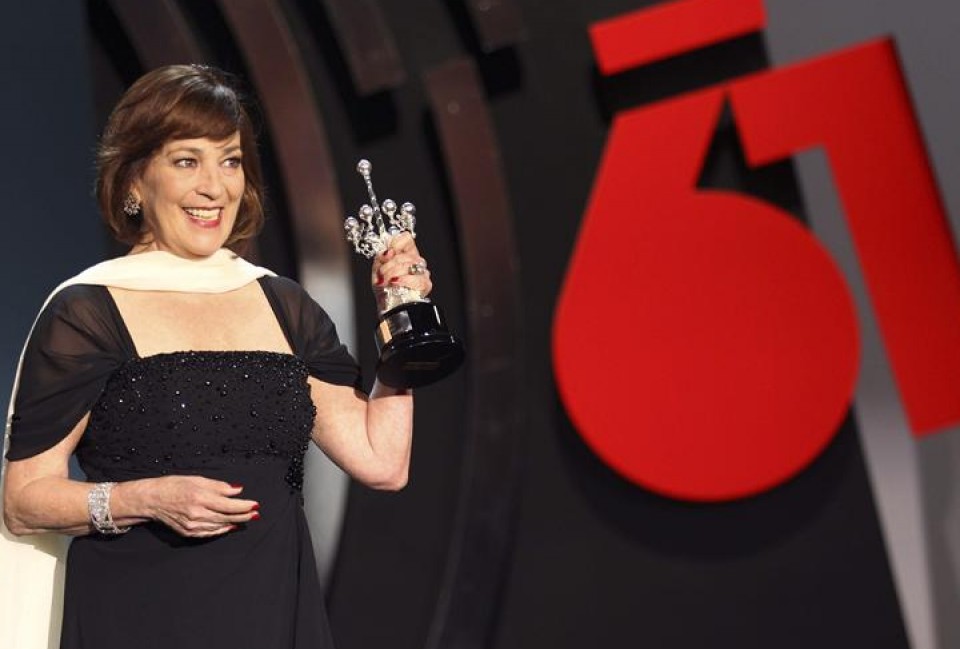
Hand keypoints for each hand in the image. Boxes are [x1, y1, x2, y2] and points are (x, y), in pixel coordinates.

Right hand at [136, 476, 259, 537]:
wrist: (152, 500)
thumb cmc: (173, 486)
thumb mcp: (197, 480)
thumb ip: (219, 486)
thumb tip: (237, 490)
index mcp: (200, 498)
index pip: (229, 505)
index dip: (244, 506)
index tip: (255, 504)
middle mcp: (197, 514)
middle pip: (227, 517)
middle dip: (244, 516)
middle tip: (256, 514)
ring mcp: (192, 525)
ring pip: (220, 526)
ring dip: (235, 523)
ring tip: (247, 519)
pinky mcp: (188, 532)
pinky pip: (210, 533)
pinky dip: (222, 530)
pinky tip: (230, 526)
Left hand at [371, 232, 432, 297]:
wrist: (387, 305)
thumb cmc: (384, 287)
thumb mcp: (377, 269)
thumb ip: (381, 257)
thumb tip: (388, 251)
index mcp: (404, 253)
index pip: (406, 238)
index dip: (396, 243)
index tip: (388, 253)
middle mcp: (415, 261)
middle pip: (406, 254)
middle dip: (390, 264)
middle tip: (382, 273)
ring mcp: (422, 272)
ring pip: (411, 265)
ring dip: (395, 273)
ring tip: (387, 281)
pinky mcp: (425, 284)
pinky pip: (418, 279)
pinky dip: (405, 281)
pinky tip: (396, 283)